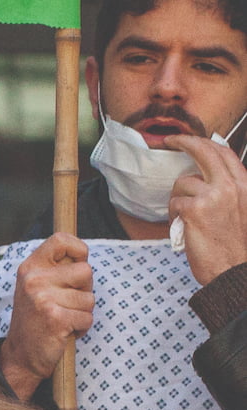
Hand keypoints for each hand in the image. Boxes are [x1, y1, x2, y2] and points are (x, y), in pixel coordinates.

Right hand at [0, 233, 92, 399]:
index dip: (78, 249)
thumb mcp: (37, 287)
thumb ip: (55, 269)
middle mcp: (33, 279)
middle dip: (85, 289)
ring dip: (82, 312)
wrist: (21, 355)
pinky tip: (64, 331)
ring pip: (90, 298)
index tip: (78, 262)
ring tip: (63, 318)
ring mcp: (42, 298)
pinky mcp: (55, 318)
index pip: (61, 240)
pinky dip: (82, 327)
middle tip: (65, 302)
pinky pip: (87, 317)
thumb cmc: (36, 318)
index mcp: (29, 267)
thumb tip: (82, 255)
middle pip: (86, 271)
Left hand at [169, 134, 246, 285]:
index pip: (225, 153)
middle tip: (170, 141)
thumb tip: (208, 174)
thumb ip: (230, 190)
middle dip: (184, 141)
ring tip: (186, 216)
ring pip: (183, 182)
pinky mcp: (194, 209)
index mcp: (245, 186)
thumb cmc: (236, 246)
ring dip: (179, 197)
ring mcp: (212, 196)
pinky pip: (174, 202)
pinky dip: (174, 215)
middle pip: (204, 151)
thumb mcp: (243, 210)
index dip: (205, 142)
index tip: (191, 138)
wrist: (235, 270)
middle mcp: (232, 186)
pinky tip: (184, 227)